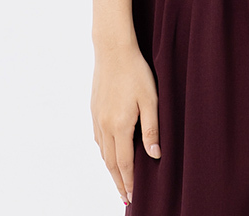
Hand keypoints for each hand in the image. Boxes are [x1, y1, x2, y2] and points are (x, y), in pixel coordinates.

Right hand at [90, 42, 160, 204]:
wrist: (112, 50)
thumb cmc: (136, 72)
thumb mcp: (150, 99)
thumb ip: (152, 128)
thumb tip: (155, 155)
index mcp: (119, 126)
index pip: (124, 163)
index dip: (129, 182)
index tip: (132, 197)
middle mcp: (104, 126)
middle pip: (110, 163)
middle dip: (118, 182)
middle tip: (125, 198)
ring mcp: (97, 118)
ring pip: (102, 152)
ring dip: (110, 169)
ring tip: (119, 181)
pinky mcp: (94, 109)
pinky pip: (98, 139)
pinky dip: (104, 153)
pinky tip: (109, 154)